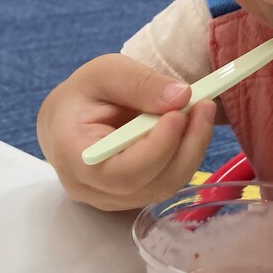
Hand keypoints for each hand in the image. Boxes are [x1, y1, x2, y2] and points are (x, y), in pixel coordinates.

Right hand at [36, 54, 216, 210]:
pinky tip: (191, 127)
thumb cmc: (84, 95)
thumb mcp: (106, 73)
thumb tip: (181, 97)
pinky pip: (167, 182)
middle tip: (204, 106)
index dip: (156, 148)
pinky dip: (186, 155)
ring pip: (165, 186)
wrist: (69, 119)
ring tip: (201, 110)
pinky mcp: (132, 197)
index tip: (179, 114)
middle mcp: (90, 188)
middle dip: (185, 146)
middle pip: (150, 183)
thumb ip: (140, 83)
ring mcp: (112, 199)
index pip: (121, 172)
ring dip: (192, 149)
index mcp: (73, 156)